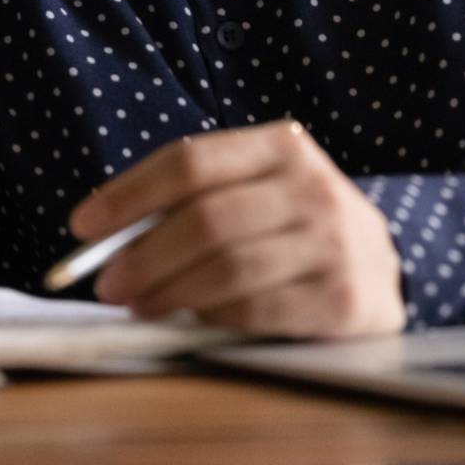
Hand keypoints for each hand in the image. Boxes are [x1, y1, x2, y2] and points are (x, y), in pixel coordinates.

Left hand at [69, 119, 405, 337]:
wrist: (382, 269)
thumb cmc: (294, 230)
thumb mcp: (257, 193)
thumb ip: (195, 202)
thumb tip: (105, 237)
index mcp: (283, 145)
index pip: (189, 162)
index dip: (128, 194)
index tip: (82, 226)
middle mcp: (314, 186)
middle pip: (204, 218)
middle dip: (142, 255)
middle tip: (107, 282)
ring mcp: (334, 242)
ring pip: (226, 267)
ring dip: (168, 291)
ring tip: (140, 304)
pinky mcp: (343, 298)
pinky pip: (255, 310)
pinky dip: (212, 317)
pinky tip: (194, 319)